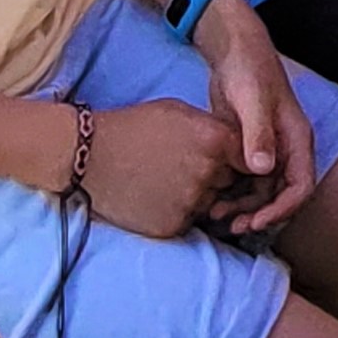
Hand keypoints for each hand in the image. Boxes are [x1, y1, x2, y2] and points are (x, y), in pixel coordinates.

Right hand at [75, 94, 253, 240]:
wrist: (89, 155)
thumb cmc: (133, 127)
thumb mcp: (179, 113)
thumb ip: (214, 129)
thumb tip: (238, 146)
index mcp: (215, 141)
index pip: (249, 159)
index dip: (236, 159)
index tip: (224, 160)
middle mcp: (209, 173)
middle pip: (230, 183)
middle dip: (216, 178)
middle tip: (184, 167)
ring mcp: (192, 202)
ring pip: (209, 204)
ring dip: (196, 196)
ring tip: (165, 180)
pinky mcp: (173, 225)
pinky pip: (187, 221)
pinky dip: (176, 211)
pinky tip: (155, 196)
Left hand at [189, 0, 318, 237]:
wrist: (233, 52)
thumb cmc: (249, 71)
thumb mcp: (252, 101)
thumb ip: (258, 134)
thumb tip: (263, 169)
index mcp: (297, 140)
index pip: (301, 187)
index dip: (282, 209)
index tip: (257, 221)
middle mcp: (287, 150)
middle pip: (281, 195)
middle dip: (259, 214)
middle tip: (231, 226)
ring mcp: (268, 151)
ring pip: (261, 192)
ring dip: (243, 207)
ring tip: (215, 215)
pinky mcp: (248, 149)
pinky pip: (245, 181)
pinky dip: (232, 193)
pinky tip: (212, 199)